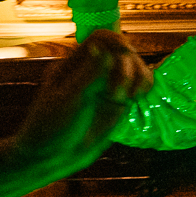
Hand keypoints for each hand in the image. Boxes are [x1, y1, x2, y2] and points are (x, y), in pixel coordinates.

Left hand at [11, 30, 151, 169]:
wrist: (52, 157)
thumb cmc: (51, 127)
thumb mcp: (66, 100)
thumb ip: (88, 74)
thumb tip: (101, 48)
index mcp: (74, 65)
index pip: (102, 38)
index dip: (117, 42)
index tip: (124, 57)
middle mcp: (93, 72)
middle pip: (125, 51)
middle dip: (128, 67)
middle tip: (116, 94)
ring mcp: (107, 86)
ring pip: (137, 67)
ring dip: (140, 77)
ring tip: (129, 96)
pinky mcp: (119, 101)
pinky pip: (141, 86)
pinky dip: (144, 88)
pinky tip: (136, 98)